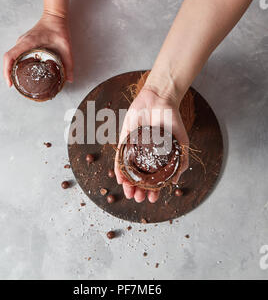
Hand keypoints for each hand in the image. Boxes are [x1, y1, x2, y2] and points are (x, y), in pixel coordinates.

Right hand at [3, 13, 72, 85]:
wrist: (55, 17)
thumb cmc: (58, 29)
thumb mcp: (66, 48)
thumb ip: (69, 65)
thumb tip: (69, 80)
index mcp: (29, 43)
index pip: (10, 56)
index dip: (6, 70)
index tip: (10, 82)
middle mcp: (22, 42)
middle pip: (8, 59)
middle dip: (8, 73)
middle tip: (14, 85)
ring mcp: (22, 43)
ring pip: (11, 57)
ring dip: (10, 69)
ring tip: (16, 81)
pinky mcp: (24, 44)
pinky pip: (16, 54)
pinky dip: (15, 64)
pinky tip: (21, 72)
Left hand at [114, 88, 188, 202]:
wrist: (160, 100)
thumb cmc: (172, 120)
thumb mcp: (181, 143)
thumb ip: (180, 161)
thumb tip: (175, 182)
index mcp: (158, 157)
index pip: (154, 178)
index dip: (154, 190)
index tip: (153, 199)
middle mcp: (145, 155)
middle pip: (140, 177)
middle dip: (139, 189)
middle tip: (139, 199)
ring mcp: (134, 148)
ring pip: (129, 170)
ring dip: (129, 183)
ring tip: (130, 193)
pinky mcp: (124, 140)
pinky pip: (120, 157)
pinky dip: (119, 169)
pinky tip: (120, 180)